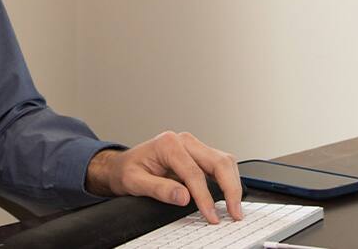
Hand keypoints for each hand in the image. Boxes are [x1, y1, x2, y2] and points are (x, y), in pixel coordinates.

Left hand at [86, 130, 243, 224]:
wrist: (123, 165)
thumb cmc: (127, 170)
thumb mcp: (134, 182)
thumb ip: (159, 189)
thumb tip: (183, 197)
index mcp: (168, 144)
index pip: (194, 172)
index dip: (205, 197)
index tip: (211, 215)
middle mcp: (184, 141)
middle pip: (218, 162)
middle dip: (231, 189)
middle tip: (234, 212)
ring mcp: (193, 146)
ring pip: (224, 161)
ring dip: (233, 184)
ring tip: (234, 208)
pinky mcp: (199, 155)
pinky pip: (220, 165)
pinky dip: (228, 181)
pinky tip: (228, 196)